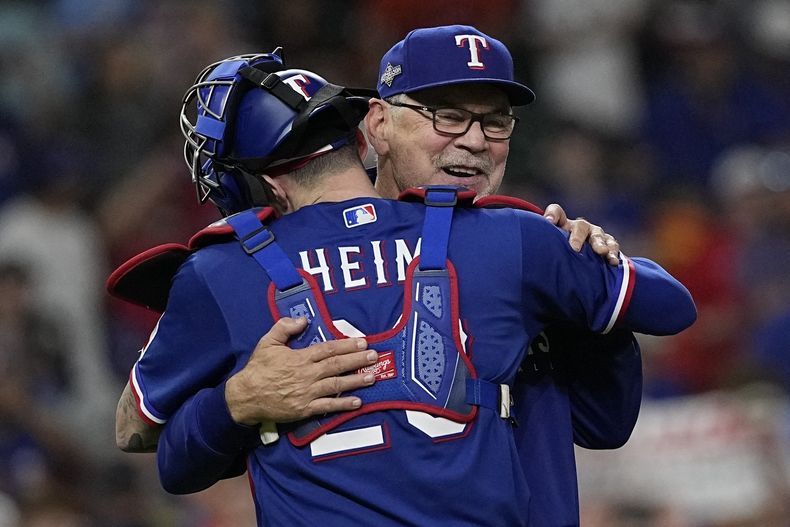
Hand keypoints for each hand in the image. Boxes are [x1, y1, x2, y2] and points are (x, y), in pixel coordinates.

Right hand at [225, 317, 377, 425]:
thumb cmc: (258, 369)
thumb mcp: (267, 342)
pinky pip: (328, 406)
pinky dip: (343, 404)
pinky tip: (358, 402)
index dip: (347, 345)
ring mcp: (307, 393)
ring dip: (356, 381)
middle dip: (357, 360)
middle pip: (337, 365)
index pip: (328, 349)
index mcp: (300, 358)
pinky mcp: (305, 408)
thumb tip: (303, 320)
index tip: (362, 342)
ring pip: (336, 385)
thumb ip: (284, 327)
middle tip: (374, 356)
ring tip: (372, 377)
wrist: (246, 397)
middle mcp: (307, 375)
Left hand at [543, 203, 619, 265]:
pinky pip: (612, 245)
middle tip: (575, 249)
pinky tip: (613, 261)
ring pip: (598, 235)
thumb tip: (527, 257)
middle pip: (580, 226)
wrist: (579, 261)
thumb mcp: (549, 250)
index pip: (556, 212)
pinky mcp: (608, 243)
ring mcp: (595, 234)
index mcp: (562, 225)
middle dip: (578, 237)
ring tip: (602, 252)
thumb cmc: (559, 255)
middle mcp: (579, 227)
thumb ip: (541, 247)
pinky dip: (613, 252)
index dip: (552, 214)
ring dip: (600, 244)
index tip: (548, 222)